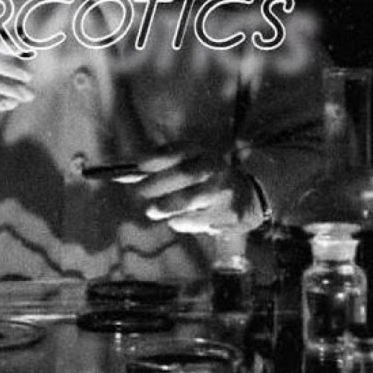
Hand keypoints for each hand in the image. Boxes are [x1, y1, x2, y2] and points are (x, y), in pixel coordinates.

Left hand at [125, 145, 265, 234]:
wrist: (249, 196)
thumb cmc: (205, 180)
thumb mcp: (190, 165)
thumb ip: (159, 168)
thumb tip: (122, 175)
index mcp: (203, 153)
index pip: (180, 150)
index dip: (159, 157)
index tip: (139, 165)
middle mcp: (216, 168)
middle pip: (186, 174)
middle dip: (158, 183)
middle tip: (139, 193)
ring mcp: (224, 191)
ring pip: (192, 199)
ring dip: (167, 206)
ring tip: (152, 211)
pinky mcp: (230, 214)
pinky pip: (200, 221)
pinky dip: (183, 222)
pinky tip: (176, 221)